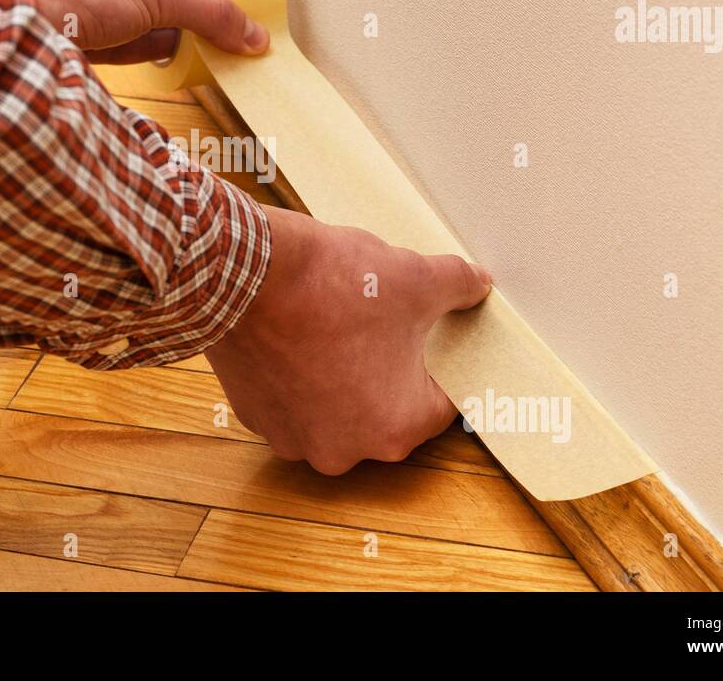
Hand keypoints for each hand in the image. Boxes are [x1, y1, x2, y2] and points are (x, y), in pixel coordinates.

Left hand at [8, 0, 269, 63]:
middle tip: (203, 14)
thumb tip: (250, 33)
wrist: (15, 35)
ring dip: (154, 24)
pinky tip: (162, 55)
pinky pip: (102, 34)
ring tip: (191, 38)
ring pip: (119, 7)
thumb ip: (206, 12)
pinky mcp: (53, 29)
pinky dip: (133, 45)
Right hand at [206, 205, 492, 474]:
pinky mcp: (254, 416)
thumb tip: (476, 284)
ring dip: (339, 377)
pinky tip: (297, 334)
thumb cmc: (332, 285)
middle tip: (381, 324)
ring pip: (335, 408)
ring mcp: (293, 437)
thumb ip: (458, 285)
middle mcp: (344, 448)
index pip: (441, 403)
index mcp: (396, 427)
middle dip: (387, 370)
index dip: (439, 362)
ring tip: (334, 325)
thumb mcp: (415, 276)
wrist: (245, 274)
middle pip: (386, 410)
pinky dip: (297, 374)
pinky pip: (291, 400)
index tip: (428, 337)